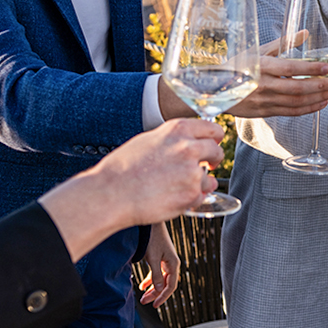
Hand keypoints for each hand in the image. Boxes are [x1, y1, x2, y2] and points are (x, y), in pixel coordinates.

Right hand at [40, 119, 224, 260]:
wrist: (111, 193)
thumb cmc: (123, 168)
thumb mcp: (149, 140)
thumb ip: (174, 139)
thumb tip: (193, 142)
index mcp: (178, 130)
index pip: (213, 129)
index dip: (215, 138)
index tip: (213, 144)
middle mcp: (188, 148)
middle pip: (217, 151)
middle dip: (213, 160)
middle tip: (206, 166)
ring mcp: (192, 172)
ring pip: (210, 178)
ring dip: (199, 183)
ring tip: (175, 187)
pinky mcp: (191, 195)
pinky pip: (201, 196)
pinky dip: (191, 199)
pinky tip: (172, 197)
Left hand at [139, 218, 180, 305]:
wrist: (150, 223)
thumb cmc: (152, 239)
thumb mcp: (152, 258)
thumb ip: (155, 275)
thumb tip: (158, 289)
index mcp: (173, 264)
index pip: (170, 286)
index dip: (162, 297)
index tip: (154, 305)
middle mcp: (172, 263)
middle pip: (166, 284)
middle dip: (155, 294)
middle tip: (144, 301)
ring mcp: (166, 261)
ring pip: (161, 280)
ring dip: (152, 288)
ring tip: (143, 296)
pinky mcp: (160, 258)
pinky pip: (157, 273)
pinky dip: (150, 280)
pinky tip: (143, 285)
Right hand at [232, 36, 327, 117]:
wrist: (215, 89)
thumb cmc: (238, 66)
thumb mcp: (258, 50)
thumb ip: (283, 43)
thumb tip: (305, 32)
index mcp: (262, 66)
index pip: (291, 68)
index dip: (311, 69)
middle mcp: (264, 85)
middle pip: (297, 88)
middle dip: (320, 86)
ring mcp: (264, 100)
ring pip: (296, 102)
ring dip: (318, 98)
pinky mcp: (265, 112)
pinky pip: (291, 112)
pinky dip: (308, 109)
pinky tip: (320, 103)